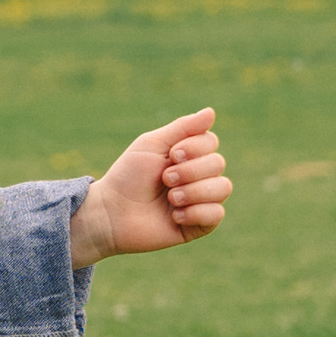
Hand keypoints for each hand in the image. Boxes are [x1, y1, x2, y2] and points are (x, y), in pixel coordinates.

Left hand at [68, 108, 228, 268]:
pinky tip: (174, 216)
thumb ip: (183, 128)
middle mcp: (198, 176)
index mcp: (187, 154)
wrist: (113, 212)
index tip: (172, 154)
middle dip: (190, 170)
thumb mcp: (153, 145)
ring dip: (194, 191)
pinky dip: (195, 212)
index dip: (194, 147)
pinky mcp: (199, 225)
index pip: (211, 141)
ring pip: (223, 187)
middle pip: (218, 163)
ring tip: (171, 198)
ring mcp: (200, 200)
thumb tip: (211, 111)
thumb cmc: (129, 176)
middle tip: (165, 178)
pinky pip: (217, 214)